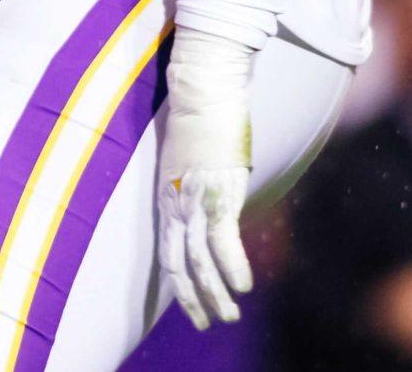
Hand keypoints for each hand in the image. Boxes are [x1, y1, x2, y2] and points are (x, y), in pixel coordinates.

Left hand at [156, 30, 253, 329]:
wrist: (203, 87)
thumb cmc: (201, 114)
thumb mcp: (192, 155)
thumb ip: (196, 178)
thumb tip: (213, 188)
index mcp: (167, 196)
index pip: (168, 252)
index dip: (178, 284)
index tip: (190, 307)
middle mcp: (175, 203)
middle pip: (178, 265)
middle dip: (193, 299)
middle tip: (207, 324)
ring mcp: (194, 199)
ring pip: (198, 260)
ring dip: (215, 293)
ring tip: (229, 316)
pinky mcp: (215, 191)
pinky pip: (222, 239)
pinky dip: (232, 266)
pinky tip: (243, 287)